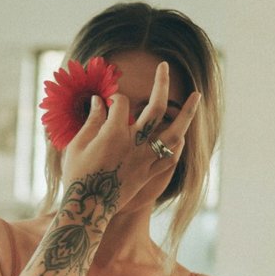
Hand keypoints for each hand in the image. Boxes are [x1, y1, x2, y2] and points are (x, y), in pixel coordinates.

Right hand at [60, 61, 199, 206]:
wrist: (88, 208)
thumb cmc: (77, 176)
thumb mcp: (77, 145)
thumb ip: (91, 121)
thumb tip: (98, 102)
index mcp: (114, 133)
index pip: (121, 103)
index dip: (114, 97)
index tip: (107, 100)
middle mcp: (135, 143)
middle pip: (156, 107)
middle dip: (161, 83)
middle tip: (165, 67)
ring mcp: (146, 159)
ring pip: (173, 132)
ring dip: (187, 113)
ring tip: (197, 96)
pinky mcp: (149, 173)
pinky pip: (170, 156)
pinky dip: (178, 143)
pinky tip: (182, 134)